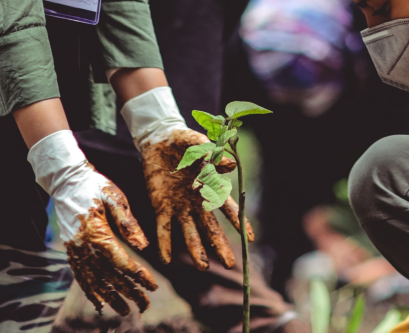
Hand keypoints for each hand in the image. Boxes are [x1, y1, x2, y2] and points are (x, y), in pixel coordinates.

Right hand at [28, 131, 157, 314]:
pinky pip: (80, 275)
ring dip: (110, 297)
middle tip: (145, 305)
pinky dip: (90, 290)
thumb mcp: (115, 197)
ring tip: (125, 311)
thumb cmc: (94, 185)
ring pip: (93, 280)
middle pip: (109, 276)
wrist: (65, 179)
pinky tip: (99, 302)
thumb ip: (129, 223)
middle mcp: (83, 246)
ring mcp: (74, 249)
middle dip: (128, 292)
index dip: (139, 276)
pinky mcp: (71, 249)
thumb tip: (143, 247)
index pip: (121, 262)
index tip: (153, 286)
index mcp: (97, 233)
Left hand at [143, 129, 253, 269]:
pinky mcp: (161, 206)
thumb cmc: (184, 141)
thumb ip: (212, 155)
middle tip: (229, 264)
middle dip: (220, 246)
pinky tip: (166, 260)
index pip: (228, 209)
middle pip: (211, 228)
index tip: (249, 239)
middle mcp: (197, 202)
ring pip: (190, 233)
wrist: (159, 140)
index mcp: (210, 188)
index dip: (239, 223)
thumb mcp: (198, 144)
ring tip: (203, 268)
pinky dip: (165, 243)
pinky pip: (163, 228)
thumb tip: (230, 166)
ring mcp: (179, 207)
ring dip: (196, 250)